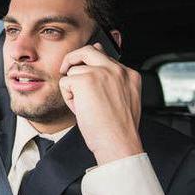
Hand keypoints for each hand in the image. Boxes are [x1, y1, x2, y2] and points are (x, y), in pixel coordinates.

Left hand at [58, 44, 142, 164]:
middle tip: (65, 71)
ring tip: (84, 106)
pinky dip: (68, 98)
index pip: (104, 57)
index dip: (90, 67)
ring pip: (73, 71)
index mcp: (129, 74)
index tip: (86, 79)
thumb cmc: (119, 128)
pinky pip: (65, 82)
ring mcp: (101, 73)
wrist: (119, 143)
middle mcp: (117, 69)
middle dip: (73, 59)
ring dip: (73, 89)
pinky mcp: (85, 80)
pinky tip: (80, 109)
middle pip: (88, 50)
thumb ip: (113, 81)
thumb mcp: (123, 99)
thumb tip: (98, 59)